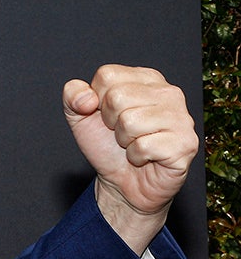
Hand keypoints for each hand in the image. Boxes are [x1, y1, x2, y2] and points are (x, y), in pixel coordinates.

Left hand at [62, 65, 197, 252]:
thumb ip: (73, 95)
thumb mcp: (79, 116)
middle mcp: (168, 92)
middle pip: (117, 97)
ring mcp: (181, 117)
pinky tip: (145, 157)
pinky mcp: (186, 143)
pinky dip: (136, 156)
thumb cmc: (106, 145)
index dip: (97, 101)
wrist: (122, 183)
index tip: (107, 116)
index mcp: (146, 78)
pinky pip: (143, 146)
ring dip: (123, 140)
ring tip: (134, 144)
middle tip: (122, 134)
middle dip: (110, 122)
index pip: (107, 76)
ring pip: (130, 121)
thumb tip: (86, 98)